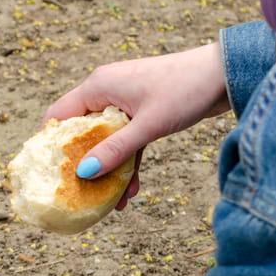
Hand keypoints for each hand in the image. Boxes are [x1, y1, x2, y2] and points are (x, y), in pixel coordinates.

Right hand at [47, 42, 230, 205]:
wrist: (227, 73)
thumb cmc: (186, 90)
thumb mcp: (148, 125)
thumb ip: (116, 150)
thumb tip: (84, 174)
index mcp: (98, 86)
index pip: (58, 116)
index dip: (48, 144)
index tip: (48, 174)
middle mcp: (106, 92)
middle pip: (80, 133)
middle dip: (81, 164)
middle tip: (78, 194)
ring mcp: (124, 102)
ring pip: (105, 141)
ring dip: (108, 170)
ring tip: (111, 202)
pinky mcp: (142, 112)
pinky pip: (125, 141)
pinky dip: (127, 163)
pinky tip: (132, 190)